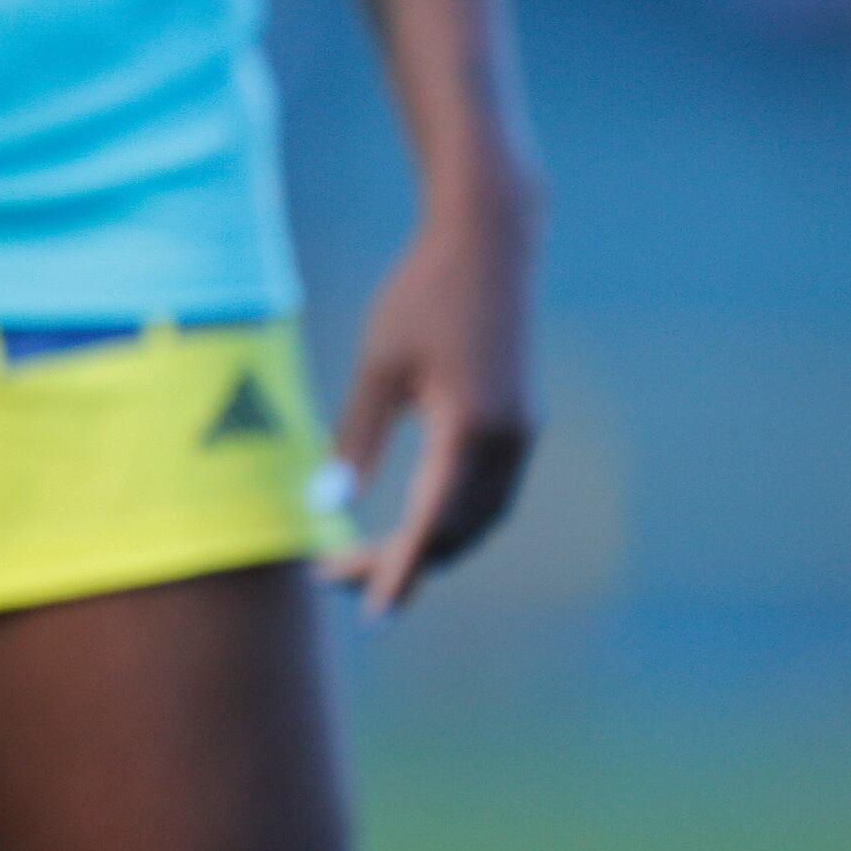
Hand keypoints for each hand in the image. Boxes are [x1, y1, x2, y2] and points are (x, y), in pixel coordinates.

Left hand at [326, 193, 536, 614]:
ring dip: (430, 547)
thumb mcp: (378, 364)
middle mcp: (508, 441)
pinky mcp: (520, 422)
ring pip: (479, 518)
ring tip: (368, 563)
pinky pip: (489, 492)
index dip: (401, 570)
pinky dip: (452, 518)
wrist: (490, 242)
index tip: (371, 609)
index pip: (431, 522)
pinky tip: (411, 523)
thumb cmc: (422, 292)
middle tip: (338, 578)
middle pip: (457, 530)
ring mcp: (522, 433)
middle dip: (404, 564)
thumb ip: (357, 436)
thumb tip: (328, 504)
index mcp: (471, 427)